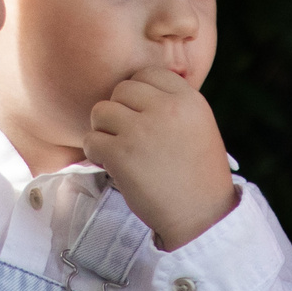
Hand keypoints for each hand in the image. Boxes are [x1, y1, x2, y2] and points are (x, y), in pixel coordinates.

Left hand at [83, 67, 238, 249]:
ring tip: (118, 150)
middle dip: (119, 112)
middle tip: (126, 136)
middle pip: (121, 90)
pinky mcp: (121, 154)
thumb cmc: (198, 175)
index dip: (138, 94)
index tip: (140, 116)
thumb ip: (173, 105)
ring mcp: (142, 130)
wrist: (200, 216)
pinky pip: (91, 140)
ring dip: (103, 131)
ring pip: (101, 111)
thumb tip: (135, 91)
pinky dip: (95, 153)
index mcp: (189, 100)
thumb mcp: (199, 127)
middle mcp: (166, 109)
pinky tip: (111, 165)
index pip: (148, 74)